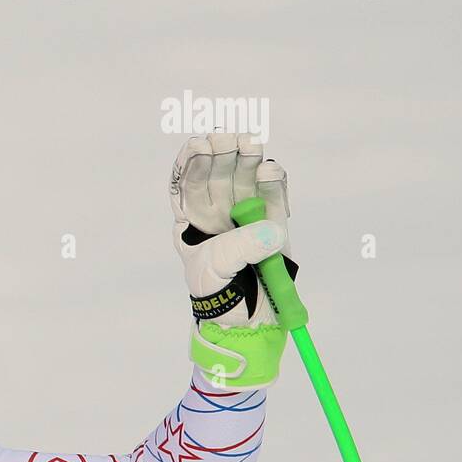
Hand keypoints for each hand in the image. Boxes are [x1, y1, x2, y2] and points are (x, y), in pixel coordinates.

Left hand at [169, 133, 295, 388]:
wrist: (244, 322)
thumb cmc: (219, 295)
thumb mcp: (217, 271)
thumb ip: (239, 248)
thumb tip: (272, 229)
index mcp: (191, 220)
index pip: (188, 183)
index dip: (193, 162)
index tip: (200, 147)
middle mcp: (217, 211)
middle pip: (218, 174)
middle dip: (222, 154)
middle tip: (227, 139)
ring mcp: (246, 213)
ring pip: (246, 177)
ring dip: (247, 159)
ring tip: (250, 144)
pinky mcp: (274, 221)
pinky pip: (274, 194)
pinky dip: (273, 181)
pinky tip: (267, 170)